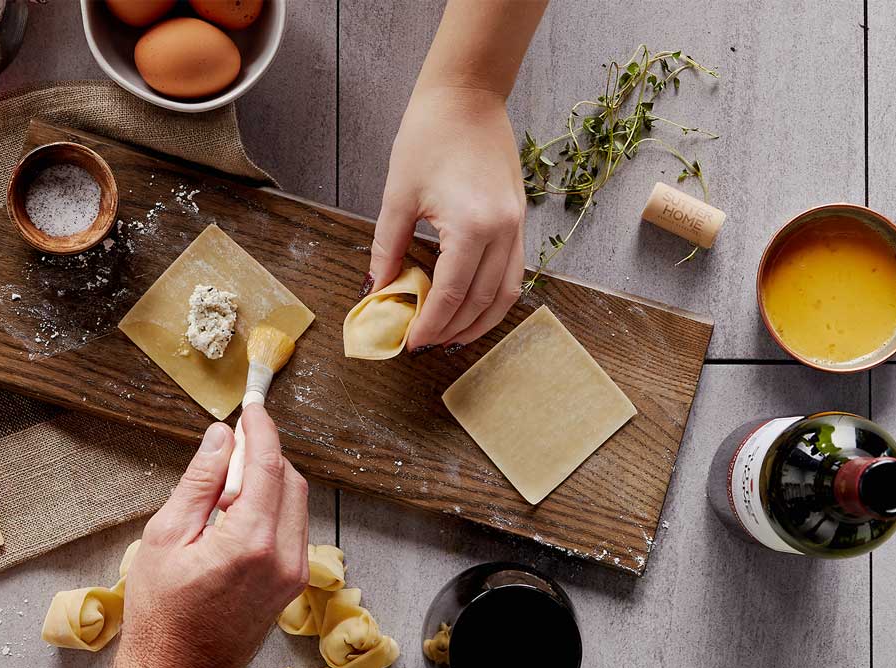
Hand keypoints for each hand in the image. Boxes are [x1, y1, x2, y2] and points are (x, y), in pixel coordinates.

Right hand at [111, 404, 309, 667]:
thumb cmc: (161, 614)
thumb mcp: (167, 536)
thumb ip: (199, 481)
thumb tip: (221, 438)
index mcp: (251, 543)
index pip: (269, 465)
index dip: (262, 429)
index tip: (253, 408)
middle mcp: (284, 558)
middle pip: (290, 480)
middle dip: (264, 455)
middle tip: (228, 451)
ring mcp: (293, 574)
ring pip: (296, 503)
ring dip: (268, 482)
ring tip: (223, 493)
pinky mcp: (292, 585)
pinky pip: (293, 528)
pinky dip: (272, 508)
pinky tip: (236, 517)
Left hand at [369, 84, 526, 352]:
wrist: (467, 95)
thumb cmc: (429, 135)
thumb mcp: (398, 195)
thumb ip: (386, 248)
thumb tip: (376, 289)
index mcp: (473, 226)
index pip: (452, 294)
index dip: (431, 324)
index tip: (410, 343)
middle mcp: (503, 231)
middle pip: (482, 301)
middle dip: (453, 330)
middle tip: (425, 345)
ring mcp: (517, 225)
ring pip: (506, 293)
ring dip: (479, 322)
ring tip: (450, 337)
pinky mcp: (519, 219)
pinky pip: (514, 272)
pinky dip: (494, 298)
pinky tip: (472, 307)